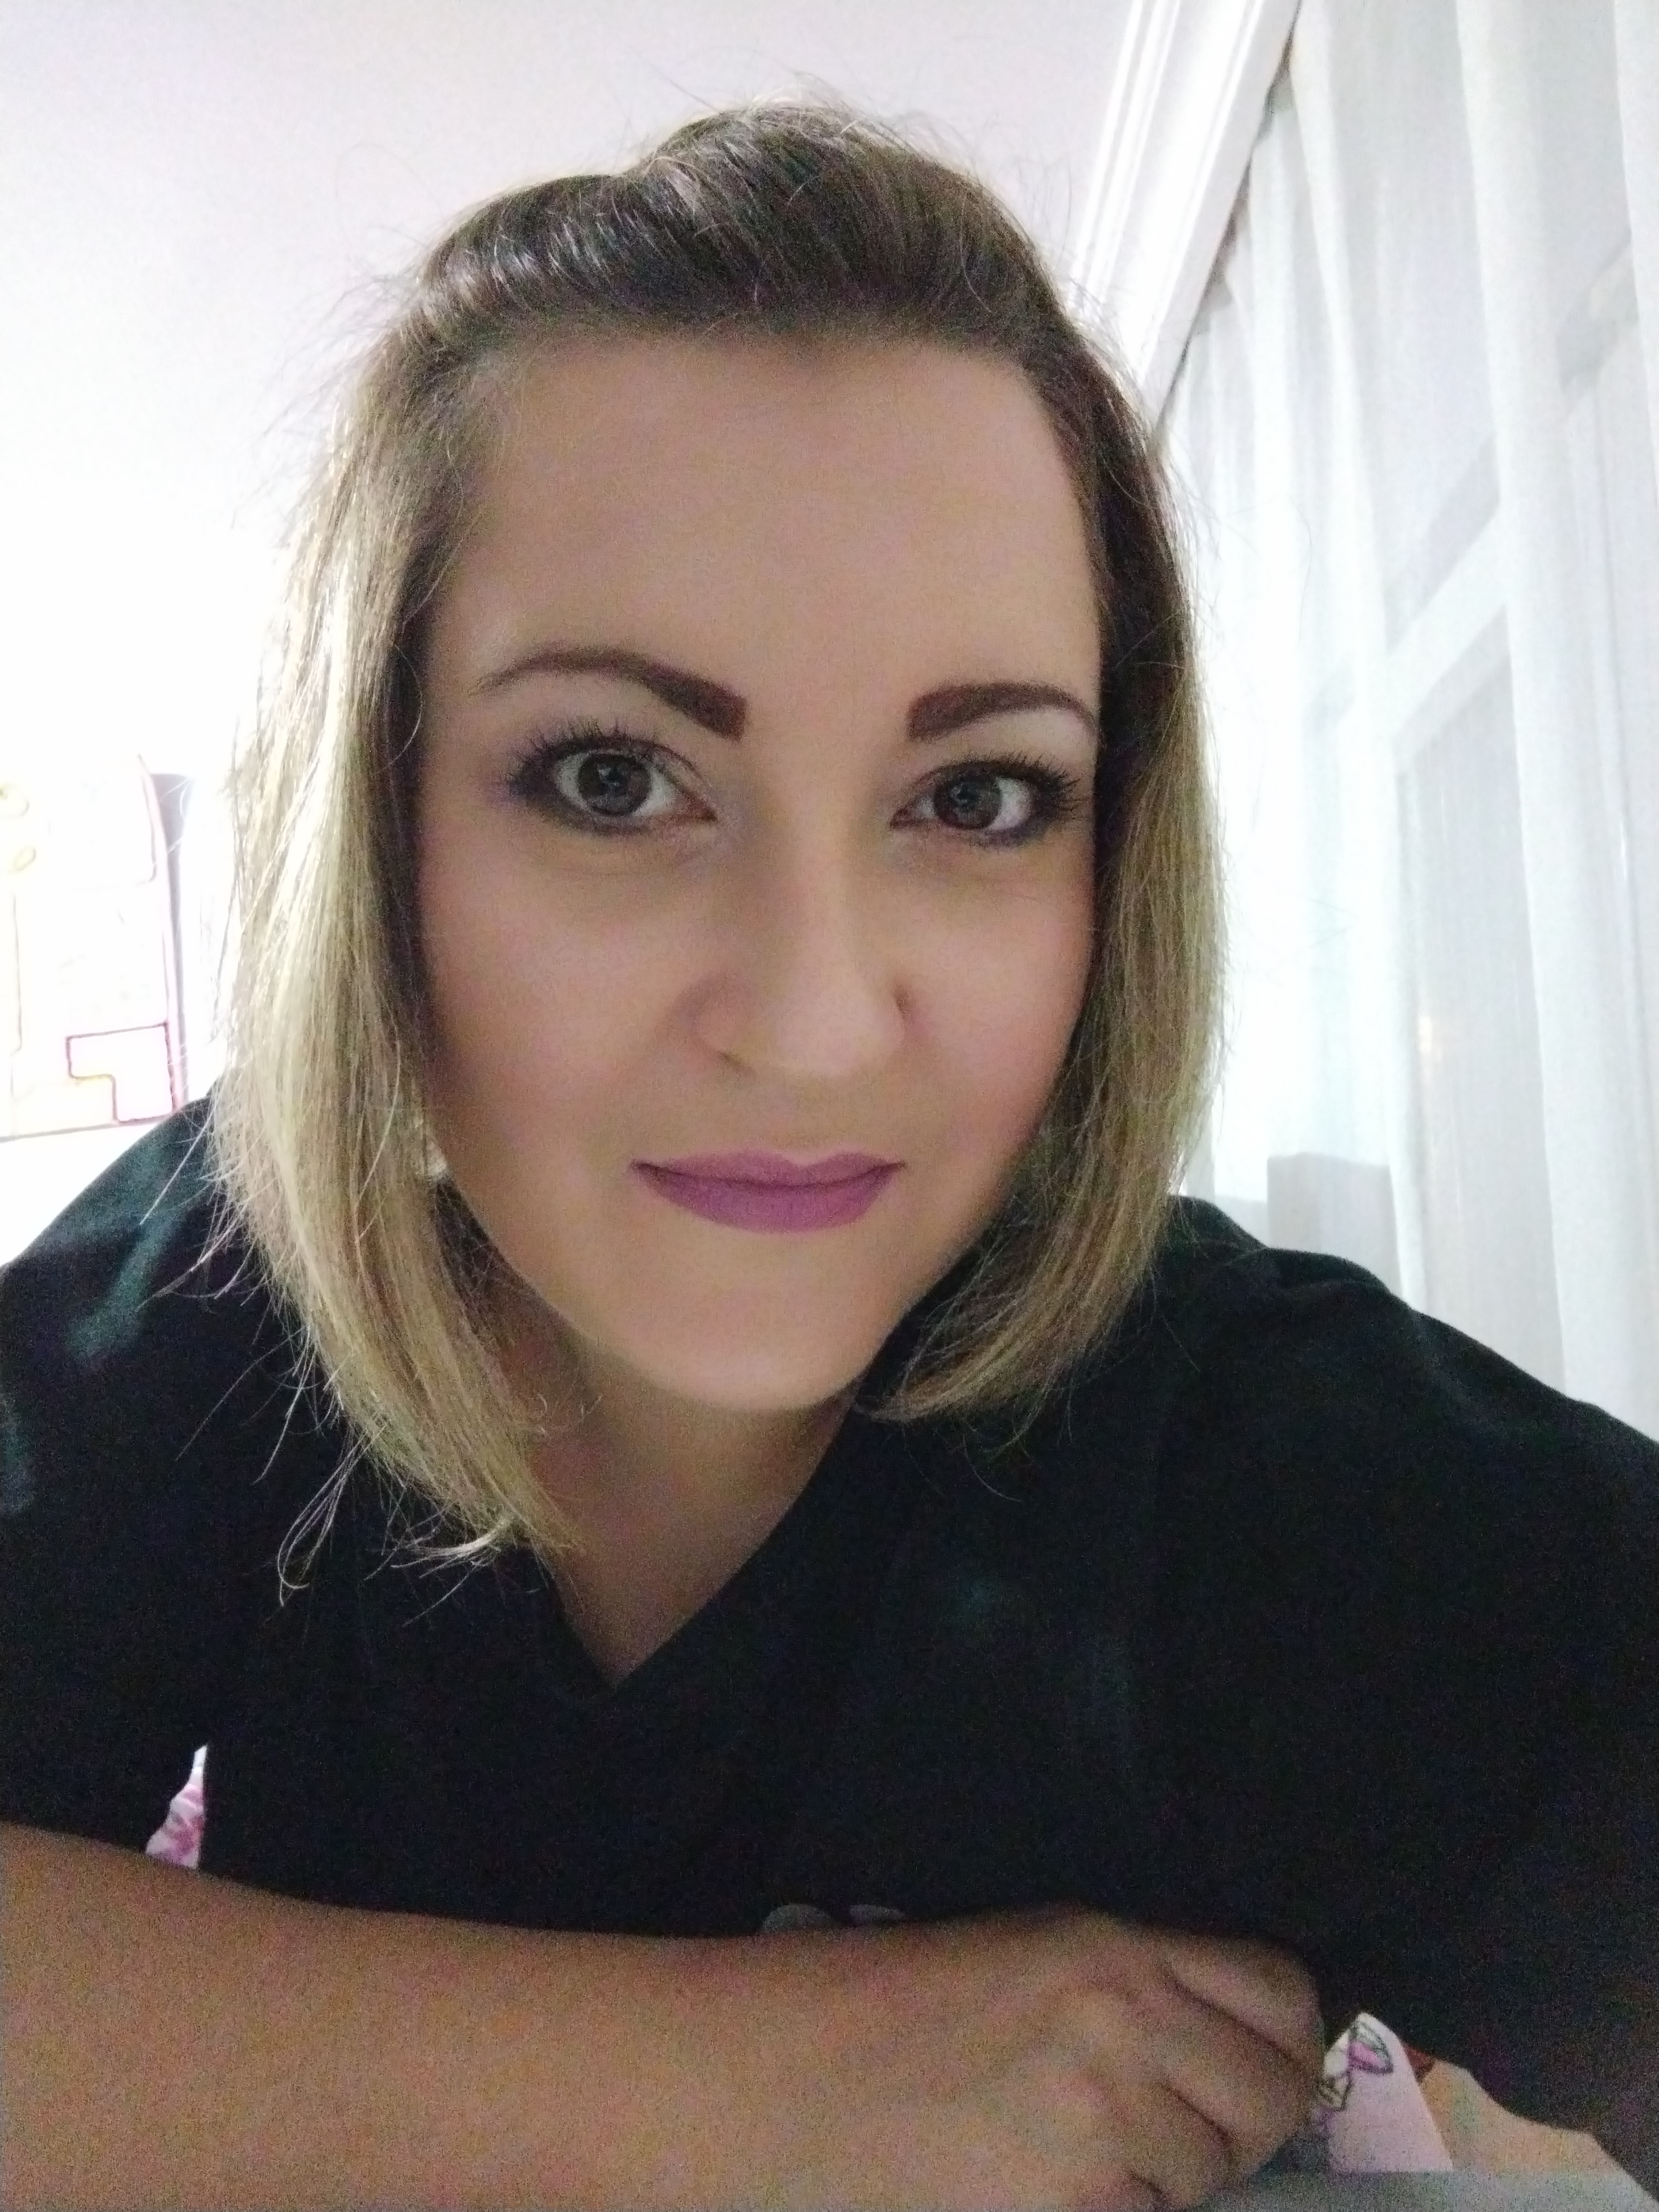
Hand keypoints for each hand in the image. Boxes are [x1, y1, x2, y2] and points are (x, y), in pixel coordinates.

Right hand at [759, 1902, 1324, 2209]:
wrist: (797, 2078)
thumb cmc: (897, 2004)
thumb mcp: (1031, 1950)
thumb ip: (1137, 1983)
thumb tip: (1228, 2039)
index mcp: (1118, 1946)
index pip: (1282, 1993)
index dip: (1284, 2035)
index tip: (1260, 2058)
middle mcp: (1131, 2024)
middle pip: (1274, 2094)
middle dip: (1250, 2119)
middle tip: (1196, 2126)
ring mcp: (1109, 2121)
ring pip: (1213, 2172)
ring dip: (1174, 2173)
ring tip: (1091, 2151)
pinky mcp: (1083, 2206)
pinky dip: (1123, 2207)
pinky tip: (1061, 2185)